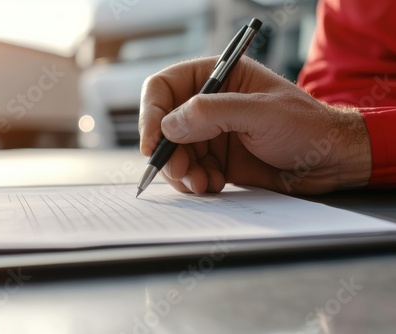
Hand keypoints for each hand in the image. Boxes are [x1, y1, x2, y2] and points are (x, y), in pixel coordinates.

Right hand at [138, 56, 371, 194]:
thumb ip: (213, 113)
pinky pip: (191, 172)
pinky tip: (213, 185)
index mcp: (217, 78)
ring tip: (202, 183)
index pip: (164, 88)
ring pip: (174, 153)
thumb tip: (168, 125)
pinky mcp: (217, 160)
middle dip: (168, 152)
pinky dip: (195, 182)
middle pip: (164, 126)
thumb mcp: (262, 113)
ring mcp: (211, 134)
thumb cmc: (307, 126)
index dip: (151, 113)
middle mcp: (209, 105)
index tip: (153, 143)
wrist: (330, 161)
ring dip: (181, 172)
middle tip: (180, 172)